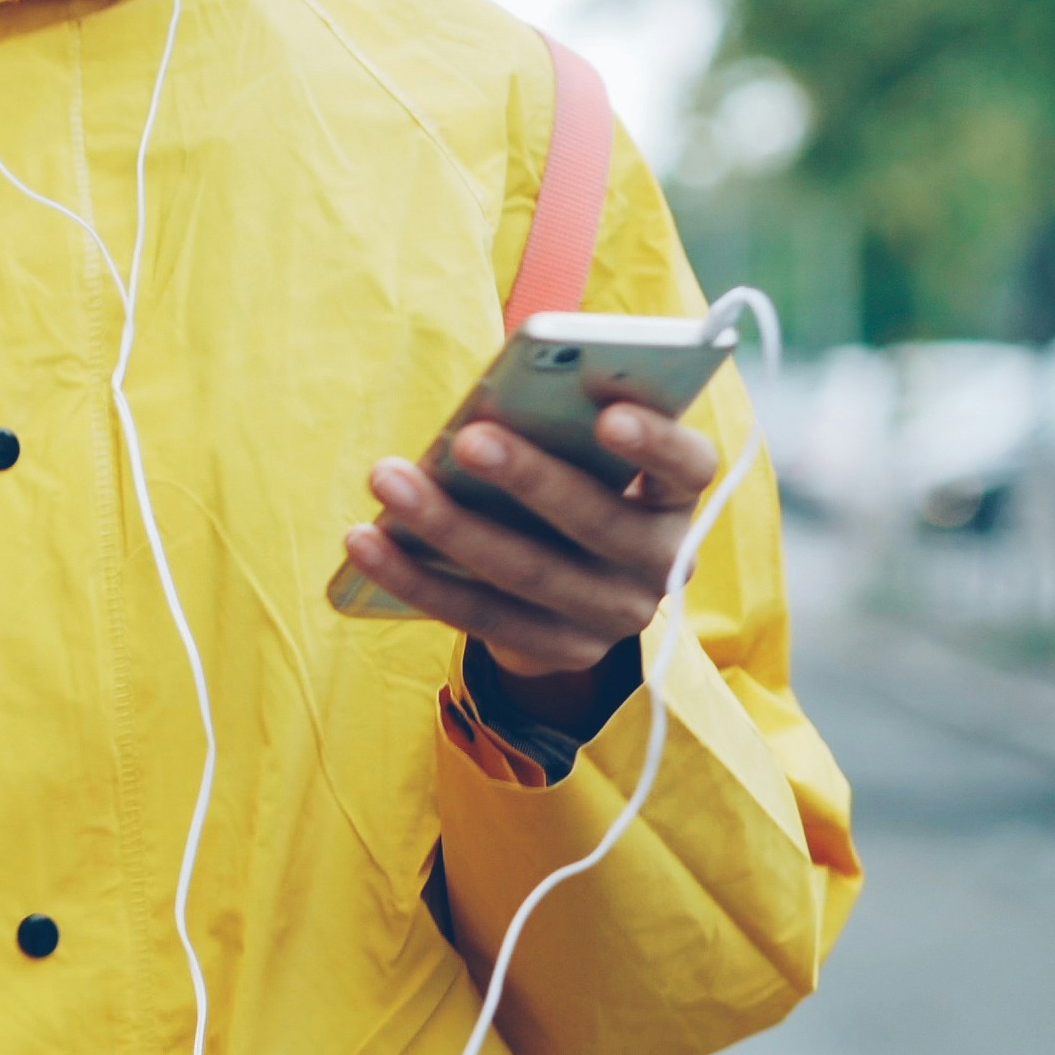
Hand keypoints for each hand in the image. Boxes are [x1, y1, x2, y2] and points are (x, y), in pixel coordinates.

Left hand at [340, 404, 720, 704]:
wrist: (582, 588)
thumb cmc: (575, 476)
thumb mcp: (585, 450)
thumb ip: (562, 423)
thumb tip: (494, 404)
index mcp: (677, 496)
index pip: (688, 466)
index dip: (654, 442)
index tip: (607, 413)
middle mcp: (661, 562)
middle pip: (594, 522)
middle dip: (526, 477)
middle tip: (465, 437)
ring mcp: (613, 616)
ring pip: (526, 573)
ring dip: (449, 525)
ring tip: (388, 479)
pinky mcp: (558, 651)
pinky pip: (479, 616)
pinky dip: (415, 578)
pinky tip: (365, 541)